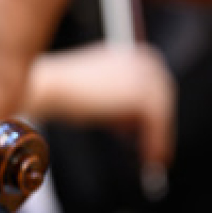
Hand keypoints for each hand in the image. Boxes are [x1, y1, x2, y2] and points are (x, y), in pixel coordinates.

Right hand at [24, 43, 176, 166]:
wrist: (51, 87)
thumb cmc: (62, 91)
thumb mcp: (95, 93)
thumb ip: (115, 101)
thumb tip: (127, 123)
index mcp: (132, 54)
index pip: (152, 87)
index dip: (150, 112)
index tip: (146, 132)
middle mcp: (145, 60)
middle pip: (161, 98)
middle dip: (156, 125)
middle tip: (152, 150)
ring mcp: (146, 76)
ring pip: (161, 112)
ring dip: (157, 137)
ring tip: (150, 158)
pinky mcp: (144, 95)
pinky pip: (158, 124)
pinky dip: (156, 142)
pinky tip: (149, 157)